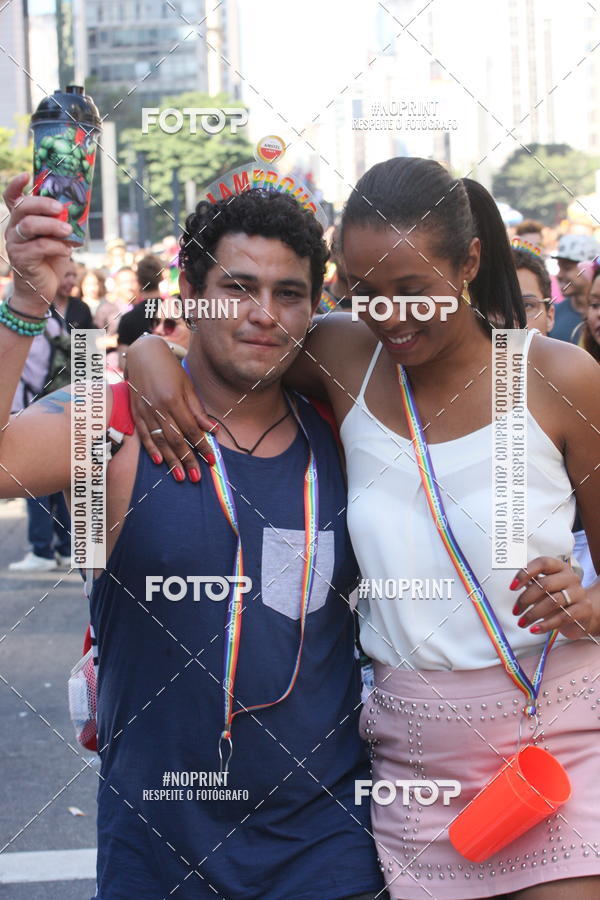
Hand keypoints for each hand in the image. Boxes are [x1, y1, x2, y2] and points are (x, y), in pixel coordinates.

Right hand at [3, 173, 72, 311]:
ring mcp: (15, 244)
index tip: (27, 175)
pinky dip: (56, 246)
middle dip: (42, 204)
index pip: (12, 198)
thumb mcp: (57, 238)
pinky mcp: (21, 259)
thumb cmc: (50, 261)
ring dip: (51, 226)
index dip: (17, 185)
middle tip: (60, 208)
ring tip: (68, 231)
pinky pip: (38, 247)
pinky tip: (67, 250)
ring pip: (29, 226)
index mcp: (21, 220)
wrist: (42, 290)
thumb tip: (76, 208)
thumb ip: (60, 224)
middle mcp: (13, 229)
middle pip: (23, 208)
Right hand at [126, 335, 216, 480]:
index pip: (191, 429)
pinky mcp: (136, 413)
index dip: (202, 446)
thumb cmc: (169, 369)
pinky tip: (159, 462)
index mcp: (174, 400)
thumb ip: (198, 410)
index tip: (211, 460)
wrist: (142, 354)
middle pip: (176, 439)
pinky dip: (151, 449)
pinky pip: (144, 434)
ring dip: (171, 460)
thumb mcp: (187, 386)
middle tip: (196, 477)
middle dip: (188, 460)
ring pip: (160, 441)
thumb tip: (213, 430)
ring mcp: (145, 411)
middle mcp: (159, 408)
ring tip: (180, 476)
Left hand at [510, 556, 595, 639]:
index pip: (542, 563)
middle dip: (526, 599)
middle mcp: (570, 578)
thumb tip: (515, 584)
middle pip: (545, 584)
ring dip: (532, 614)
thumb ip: (533, 583)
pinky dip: (545, 625)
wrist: (583, 613)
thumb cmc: (560, 598)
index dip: (525, 573)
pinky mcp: (583, 610)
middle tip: (515, 611)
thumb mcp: (547, 588)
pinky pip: (562, 618)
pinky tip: (534, 629)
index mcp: (559, 567)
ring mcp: (578, 593)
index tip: (512, 587)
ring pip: (552, 602)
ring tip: (522, 622)